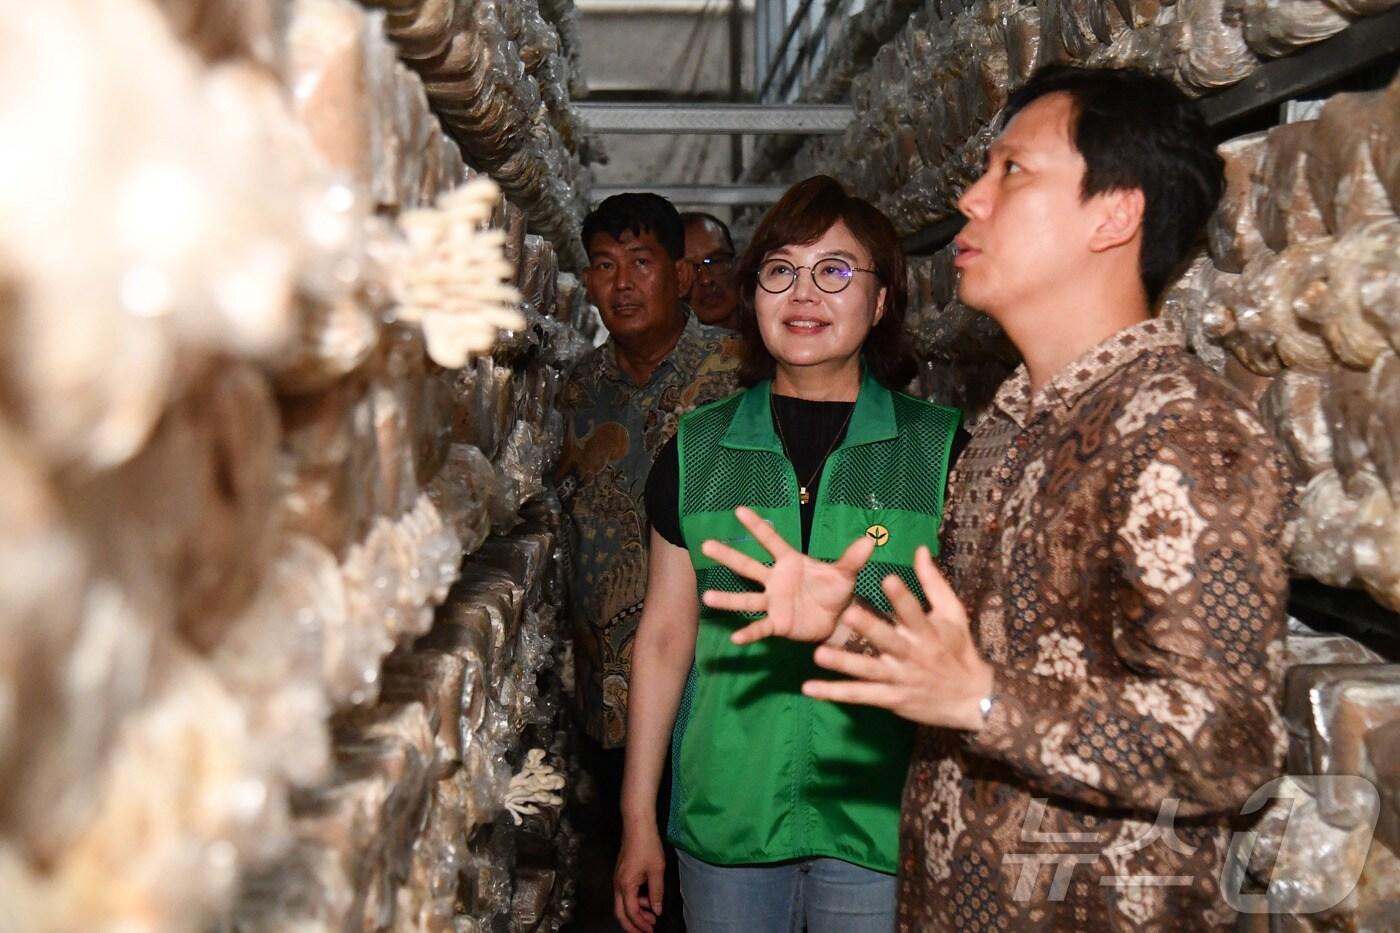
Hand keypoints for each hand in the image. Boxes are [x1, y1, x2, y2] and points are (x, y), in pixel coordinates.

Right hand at [614, 824, 666, 932]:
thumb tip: (656, 910)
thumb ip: (656, 893)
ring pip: (621, 904)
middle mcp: (617, 884)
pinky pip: (624, 895)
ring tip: (650, 917)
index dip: (641, 924)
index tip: (651, 930)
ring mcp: (617, 879)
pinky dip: (634, 902)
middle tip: (645, 932)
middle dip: (632, 926)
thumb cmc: (647, 846)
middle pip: (620, 913)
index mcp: (626, 885)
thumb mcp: (657, 871)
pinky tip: (647, 901)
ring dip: (634, 913)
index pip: (632, 912)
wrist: (637, 826)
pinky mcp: (620, 874)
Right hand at [700, 506, 875, 644]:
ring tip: (706, 597)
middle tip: (705, 545)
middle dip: (728, 556)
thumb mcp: (846, 574)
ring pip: (747, 599)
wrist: (838, 620)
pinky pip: (761, 627)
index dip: (756, 526)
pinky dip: (749, 633)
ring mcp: (774, 602)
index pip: (771, 541)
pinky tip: (736, 639)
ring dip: (727, 599)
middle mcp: (776, 580)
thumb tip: (870, 539)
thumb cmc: (837, 591)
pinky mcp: (778, 623)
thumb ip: (852, 558)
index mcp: (791, 562)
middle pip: (748, 566)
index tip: (739, 510)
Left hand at [804, 545, 993, 729]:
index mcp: (927, 632)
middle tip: (848, 614)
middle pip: (889, 641)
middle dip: (870, 629)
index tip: (888, 579)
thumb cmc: (957, 649)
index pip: (914, 612)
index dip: (902, 597)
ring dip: (843, 663)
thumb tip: (920, 549)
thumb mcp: (952, 614)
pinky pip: (860, 696)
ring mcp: (900, 679)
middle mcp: (913, 655)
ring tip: (818, 654)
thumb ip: (933, 582)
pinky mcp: (890, 699)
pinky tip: (810, 689)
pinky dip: (834, 693)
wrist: (971, 699)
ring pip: (869, 671)